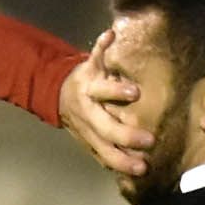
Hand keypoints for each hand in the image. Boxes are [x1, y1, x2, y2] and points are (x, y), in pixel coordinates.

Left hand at [58, 32, 150, 177]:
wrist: (57, 91)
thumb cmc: (84, 116)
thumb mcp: (93, 136)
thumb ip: (111, 149)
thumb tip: (139, 170)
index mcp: (92, 132)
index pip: (107, 151)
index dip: (124, 161)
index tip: (143, 168)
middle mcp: (90, 112)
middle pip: (106, 126)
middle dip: (125, 135)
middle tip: (148, 140)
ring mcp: (90, 88)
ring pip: (102, 91)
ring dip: (116, 92)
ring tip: (134, 93)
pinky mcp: (90, 66)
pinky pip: (96, 54)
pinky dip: (102, 44)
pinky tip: (110, 35)